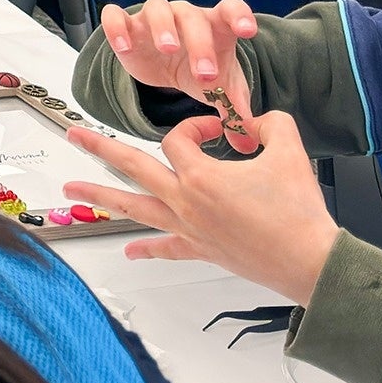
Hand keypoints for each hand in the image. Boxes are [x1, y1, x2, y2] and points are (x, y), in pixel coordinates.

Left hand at [65, 111, 341, 302]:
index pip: (178, 140)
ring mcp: (190, 229)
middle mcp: (186, 202)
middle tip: (73, 134)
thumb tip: (257, 119)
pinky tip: (129, 252)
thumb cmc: (299, 213)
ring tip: (70, 189)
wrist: (311, 263)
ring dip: (101, 196)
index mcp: (200, 176)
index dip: (195, 127)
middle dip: (99, 147)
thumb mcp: (289, 150)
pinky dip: (147, 250)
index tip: (219, 130)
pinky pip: (167, 249)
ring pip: (135, 208)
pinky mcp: (202, 250)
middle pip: (132, 167)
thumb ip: (270, 123)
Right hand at [99, 0, 259, 114]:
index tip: (247, 31)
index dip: (239, 15)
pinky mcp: (127, 25)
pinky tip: (124, 47)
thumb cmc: (200, 69)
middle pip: (193, 16)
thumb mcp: (222, 90)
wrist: (168, 67)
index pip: (230, 8)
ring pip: (157, 8)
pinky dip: (117, 27)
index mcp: (215, 26)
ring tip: (167, 49)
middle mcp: (185, 15)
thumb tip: (246, 142)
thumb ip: (236, 111)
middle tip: (205, 75)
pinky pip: (115, 16)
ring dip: (163, 27)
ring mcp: (154, 17)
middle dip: (200, 45)